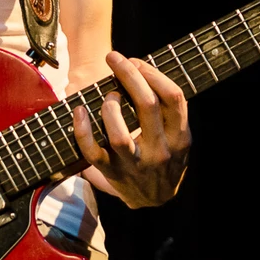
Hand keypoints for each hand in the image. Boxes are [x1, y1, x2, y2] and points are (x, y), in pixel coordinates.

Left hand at [72, 52, 190, 207]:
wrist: (157, 200)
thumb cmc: (167, 157)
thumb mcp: (179, 136)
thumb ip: (169, 110)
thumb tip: (143, 71)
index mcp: (180, 136)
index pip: (173, 97)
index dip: (153, 74)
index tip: (136, 61)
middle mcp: (160, 151)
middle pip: (146, 105)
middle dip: (128, 75)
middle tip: (114, 58)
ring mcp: (135, 164)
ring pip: (119, 134)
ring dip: (110, 106)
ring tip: (108, 95)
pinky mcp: (113, 174)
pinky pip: (94, 153)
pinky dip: (82, 131)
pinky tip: (79, 112)